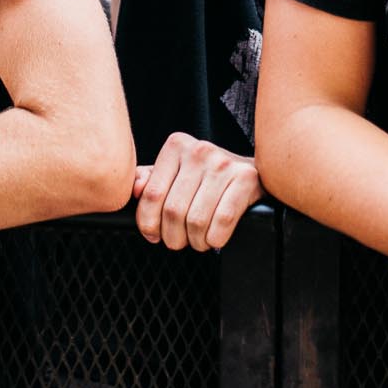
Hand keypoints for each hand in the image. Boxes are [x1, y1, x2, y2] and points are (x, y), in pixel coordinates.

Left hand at [132, 132, 260, 251]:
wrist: (250, 171)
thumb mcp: (175, 172)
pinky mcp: (245, 179)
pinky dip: (215, 238)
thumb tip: (137, 189)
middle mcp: (199, 150)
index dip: (148, 222)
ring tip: (198, 239)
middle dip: (173, 237)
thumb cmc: (206, 177)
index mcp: (177, 146)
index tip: (153, 234)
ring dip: (195, 241)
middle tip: (178, 241)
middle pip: (173, 210)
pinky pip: (222, 221)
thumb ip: (151, 180)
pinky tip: (214, 237)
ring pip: (196, 220)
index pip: (152, 194)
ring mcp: (223, 164)